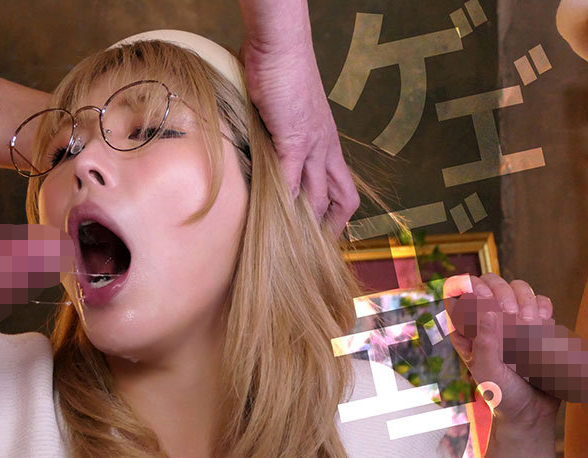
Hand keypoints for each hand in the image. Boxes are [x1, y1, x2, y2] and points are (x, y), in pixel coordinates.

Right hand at [238, 36, 358, 235]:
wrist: (280, 48)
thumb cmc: (281, 75)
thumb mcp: (286, 116)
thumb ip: (282, 140)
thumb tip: (270, 157)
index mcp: (328, 144)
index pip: (344, 191)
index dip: (338, 218)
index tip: (322, 236)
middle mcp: (326, 149)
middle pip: (343, 200)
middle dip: (331, 231)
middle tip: (314, 252)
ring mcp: (312, 146)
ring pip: (319, 196)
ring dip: (307, 223)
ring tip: (294, 245)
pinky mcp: (292, 140)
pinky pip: (293, 179)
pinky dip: (286, 201)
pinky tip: (276, 215)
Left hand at [444, 274, 561, 429]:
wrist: (530, 412)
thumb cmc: (501, 394)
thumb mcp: (487, 371)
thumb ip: (485, 345)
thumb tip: (488, 313)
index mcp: (465, 329)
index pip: (457, 292)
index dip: (467, 285)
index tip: (482, 295)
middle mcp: (486, 319)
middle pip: (491, 282)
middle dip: (502, 290)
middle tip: (512, 313)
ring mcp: (511, 320)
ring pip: (517, 288)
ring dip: (525, 297)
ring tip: (530, 322)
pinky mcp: (534, 325)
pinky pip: (539, 303)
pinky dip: (542, 307)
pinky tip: (542, 322)